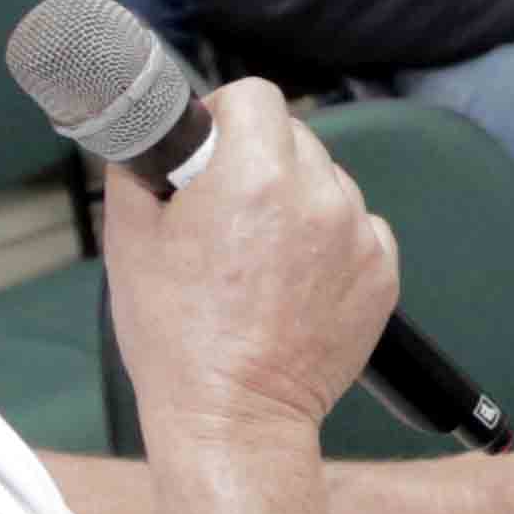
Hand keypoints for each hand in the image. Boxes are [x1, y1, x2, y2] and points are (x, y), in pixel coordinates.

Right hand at [97, 81, 396, 441]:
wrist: (235, 415)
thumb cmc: (178, 337)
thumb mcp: (130, 239)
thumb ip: (141, 167)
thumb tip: (150, 137)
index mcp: (255, 174)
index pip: (256, 97)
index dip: (225, 116)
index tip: (209, 146)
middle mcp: (318, 195)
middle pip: (295, 138)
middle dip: (259, 161)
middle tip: (226, 210)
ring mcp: (359, 235)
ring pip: (330, 183)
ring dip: (299, 200)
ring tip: (261, 255)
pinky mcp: (383, 273)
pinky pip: (360, 228)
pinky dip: (332, 242)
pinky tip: (295, 280)